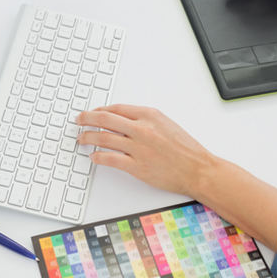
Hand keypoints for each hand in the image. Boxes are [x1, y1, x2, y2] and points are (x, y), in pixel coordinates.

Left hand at [75, 104, 216, 197]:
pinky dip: (98, 157)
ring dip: (88, 137)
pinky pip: (110, 159)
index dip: (100, 110)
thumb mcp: (166, 124)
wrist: (198, 169)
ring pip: (103, 138)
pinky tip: (94, 156)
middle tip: (79, 120)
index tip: (93, 113)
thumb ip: (145, 120)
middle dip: (87, 119)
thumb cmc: (185, 149)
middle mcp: (142, 129)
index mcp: (149, 115)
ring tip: (81, 138)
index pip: (116, 108)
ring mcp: (138, 148)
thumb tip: (123, 119)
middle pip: (105, 119)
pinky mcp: (137, 167)